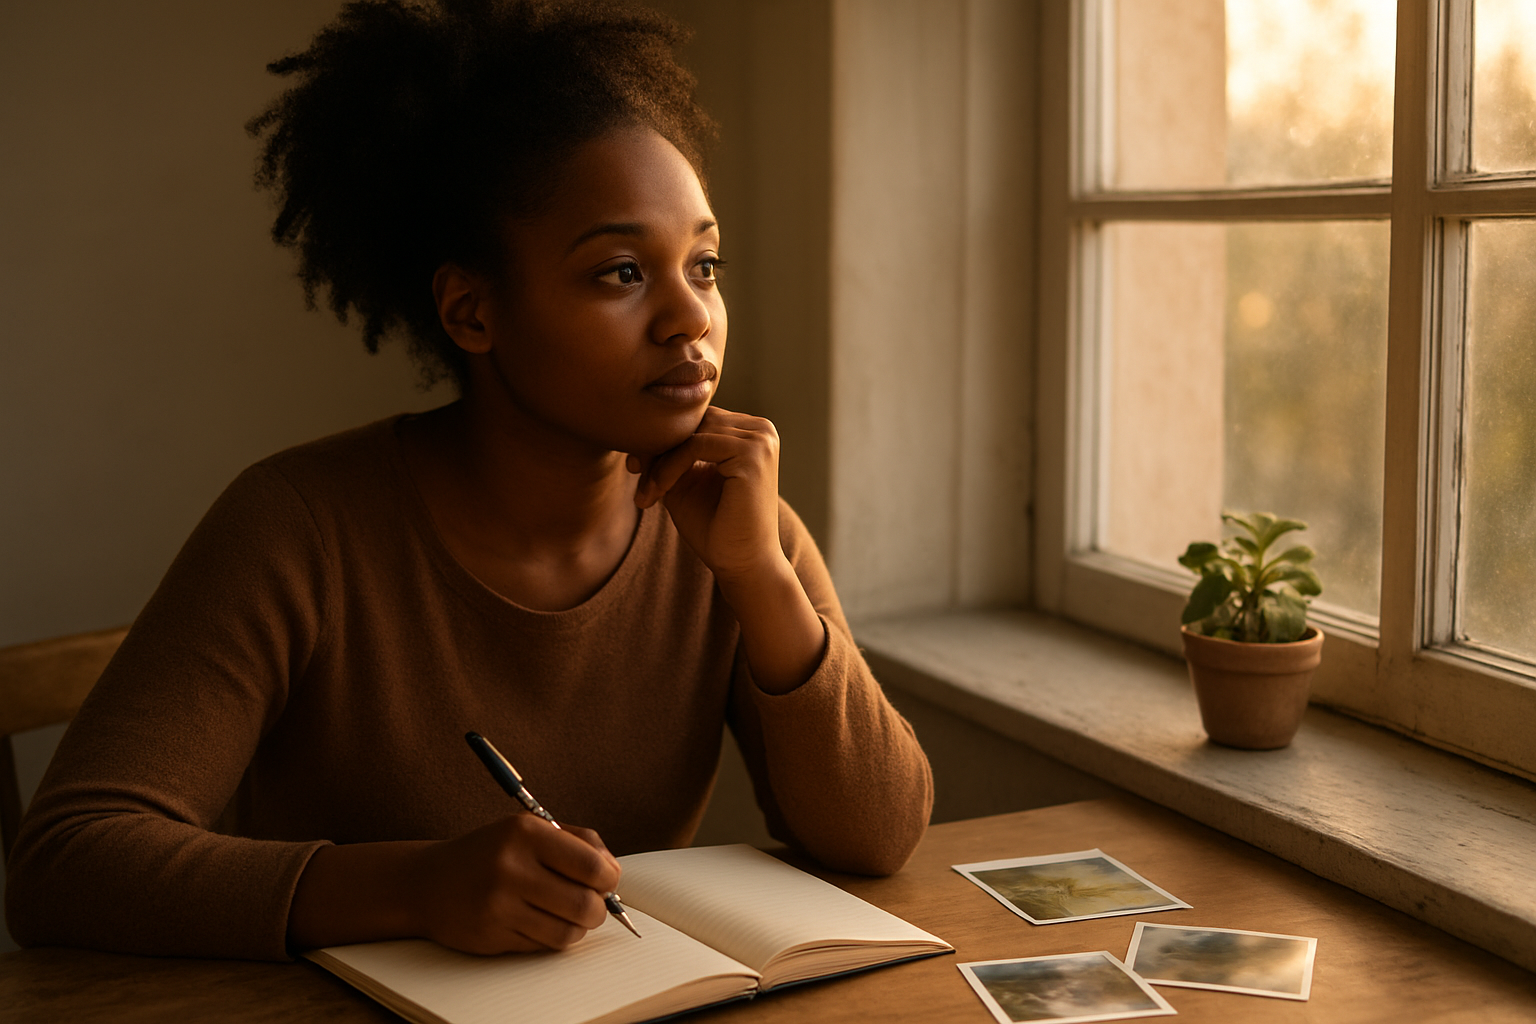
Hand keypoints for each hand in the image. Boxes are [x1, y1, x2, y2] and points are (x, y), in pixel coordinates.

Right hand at [406, 814, 621, 954]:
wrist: (428, 882)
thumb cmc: (491, 852)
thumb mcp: (530, 829)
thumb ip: (577, 841)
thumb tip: (613, 872)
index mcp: (525, 833)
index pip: (590, 865)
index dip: (609, 878)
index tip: (606, 881)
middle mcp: (511, 868)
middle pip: (585, 904)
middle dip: (599, 909)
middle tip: (592, 904)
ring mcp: (500, 905)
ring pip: (568, 932)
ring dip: (578, 927)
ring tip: (568, 914)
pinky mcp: (492, 935)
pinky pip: (543, 946)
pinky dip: (552, 937)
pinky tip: (541, 922)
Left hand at [627, 406, 782, 584]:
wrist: (744, 565)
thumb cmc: (716, 527)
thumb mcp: (685, 481)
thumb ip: (669, 453)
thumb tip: (638, 428)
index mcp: (750, 432)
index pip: (697, 419)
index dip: (662, 440)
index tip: (634, 466)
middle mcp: (760, 429)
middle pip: (693, 420)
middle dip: (659, 447)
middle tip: (636, 475)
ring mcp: (760, 440)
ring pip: (691, 432)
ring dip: (661, 461)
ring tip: (648, 492)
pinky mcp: (753, 455)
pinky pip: (695, 445)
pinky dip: (670, 467)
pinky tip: (659, 492)